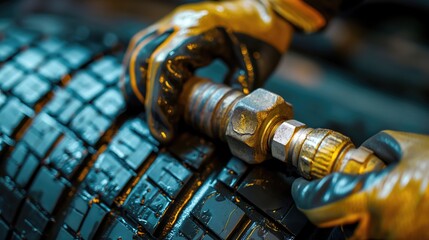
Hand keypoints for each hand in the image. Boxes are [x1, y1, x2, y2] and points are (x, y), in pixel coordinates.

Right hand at [121, 0, 292, 142]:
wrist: (267, 7)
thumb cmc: (265, 34)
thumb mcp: (256, 66)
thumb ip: (235, 93)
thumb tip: (221, 121)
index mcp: (201, 31)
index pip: (166, 67)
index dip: (160, 102)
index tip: (164, 130)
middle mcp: (181, 23)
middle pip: (146, 60)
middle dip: (145, 98)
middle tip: (156, 126)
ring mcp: (175, 21)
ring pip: (139, 50)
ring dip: (135, 82)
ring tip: (140, 110)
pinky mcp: (174, 24)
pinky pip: (145, 43)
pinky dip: (139, 66)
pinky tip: (141, 85)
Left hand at [291, 130, 428, 238]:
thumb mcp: (407, 147)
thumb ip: (375, 148)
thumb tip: (362, 154)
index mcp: (372, 201)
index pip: (315, 205)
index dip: (302, 194)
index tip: (301, 185)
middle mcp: (376, 231)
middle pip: (329, 223)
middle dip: (326, 205)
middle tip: (331, 189)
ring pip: (351, 233)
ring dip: (350, 216)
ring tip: (370, 197)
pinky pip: (372, 237)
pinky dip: (370, 224)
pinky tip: (385, 209)